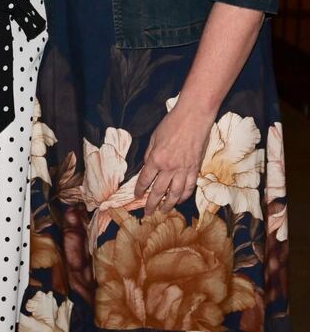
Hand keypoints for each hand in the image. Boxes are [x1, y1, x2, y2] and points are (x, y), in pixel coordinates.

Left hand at [135, 99, 213, 214]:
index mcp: (156, 159)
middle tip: (148, 213)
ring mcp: (184, 170)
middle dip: (151, 204)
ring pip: (175, 194)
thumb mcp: (153, 138)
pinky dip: (183, 196)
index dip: (139, 190)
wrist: (193, 118)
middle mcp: (169, 167)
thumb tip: (147, 167)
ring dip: (168, 205)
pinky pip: (189, 187)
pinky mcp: (195, 169)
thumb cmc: (171, 124)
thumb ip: (150, 155)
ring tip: (163, 212)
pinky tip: (179, 200)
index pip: (145, 180)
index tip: (136, 196)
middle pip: (158, 191)